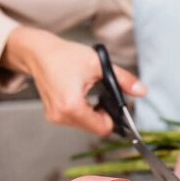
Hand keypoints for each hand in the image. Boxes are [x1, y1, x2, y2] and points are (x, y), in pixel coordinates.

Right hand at [0, 26, 146, 135]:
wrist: (38, 52)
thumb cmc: (64, 56)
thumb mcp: (99, 64)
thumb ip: (123, 80)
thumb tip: (141, 91)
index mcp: (72, 106)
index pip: (103, 128)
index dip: (113, 118)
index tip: (115, 104)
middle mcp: (61, 116)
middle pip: (95, 128)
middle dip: (103, 115)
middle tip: (103, 96)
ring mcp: (55, 117)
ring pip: (85, 125)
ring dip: (93, 114)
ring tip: (90, 93)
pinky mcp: (52, 115)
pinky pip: (75, 120)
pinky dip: (82, 112)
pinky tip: (81, 96)